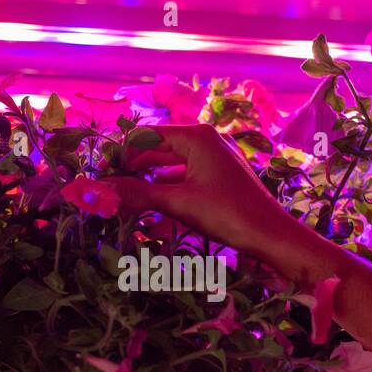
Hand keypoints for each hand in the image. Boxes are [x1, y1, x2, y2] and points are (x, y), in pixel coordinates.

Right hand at [109, 123, 294, 258]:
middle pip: (158, 149)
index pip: (148, 135)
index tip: (101, 169)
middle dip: (134, 168)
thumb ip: (140, 193)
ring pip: (171, 166)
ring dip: (149, 181)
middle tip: (108, 185)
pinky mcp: (219, 177)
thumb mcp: (179, 203)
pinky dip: (167, 189)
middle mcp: (206, 141)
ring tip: (124, 197)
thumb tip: (104, 189)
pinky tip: (151, 205)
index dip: (122, 152)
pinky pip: (185, 177)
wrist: (271, 235)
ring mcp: (215, 159)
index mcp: (197, 137)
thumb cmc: (227, 213)